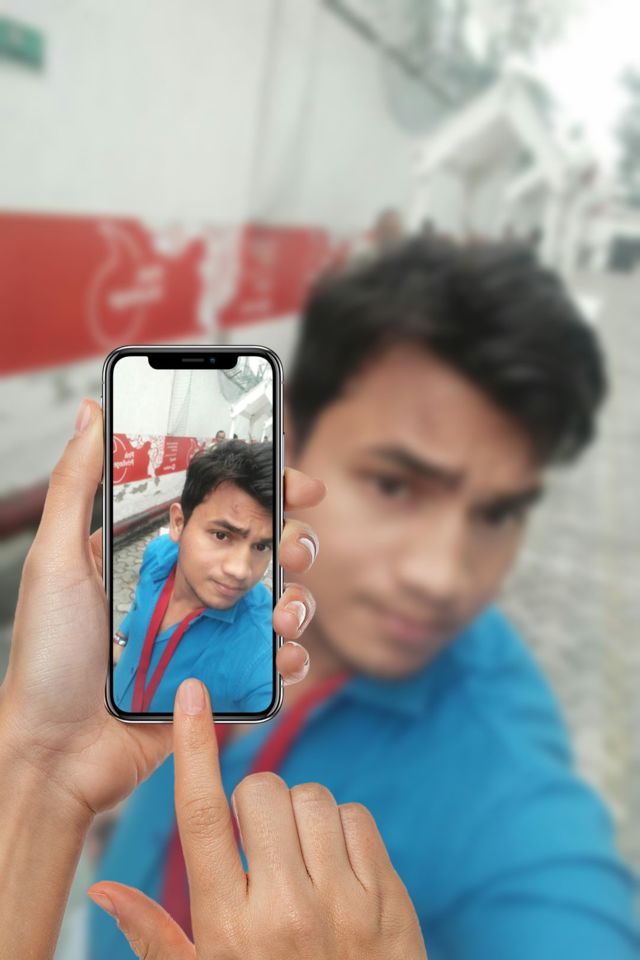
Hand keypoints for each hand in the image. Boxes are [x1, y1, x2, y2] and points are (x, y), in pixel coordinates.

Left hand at [0, 399, 323, 817]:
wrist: (54, 752)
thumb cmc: (48, 657)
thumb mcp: (55, 559)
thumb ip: (76, 483)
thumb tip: (91, 411)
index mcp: (160, 552)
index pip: (225, 507)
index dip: (268, 490)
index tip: (297, 484)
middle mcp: (193, 588)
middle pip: (267, 551)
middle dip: (296, 544)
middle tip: (292, 551)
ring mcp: (212, 636)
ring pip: (282, 603)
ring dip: (300, 601)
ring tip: (282, 614)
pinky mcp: (224, 682)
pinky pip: (275, 664)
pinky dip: (292, 658)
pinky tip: (282, 658)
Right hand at [88, 679, 427, 959]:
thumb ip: (154, 935)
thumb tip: (102, 888)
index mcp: (229, 928)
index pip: (201, 818)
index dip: (193, 748)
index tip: (191, 695)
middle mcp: (285, 910)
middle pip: (262, 792)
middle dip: (255, 803)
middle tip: (260, 844)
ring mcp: (343, 902)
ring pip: (312, 797)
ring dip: (299, 815)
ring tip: (298, 860)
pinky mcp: (387, 897)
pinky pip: (356, 817)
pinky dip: (341, 829)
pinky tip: (335, 868)